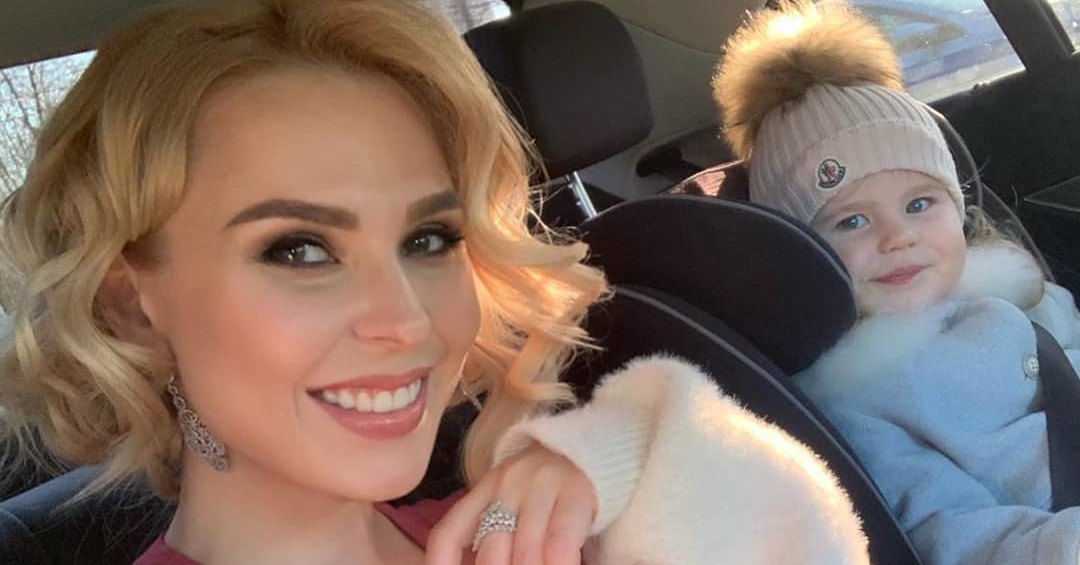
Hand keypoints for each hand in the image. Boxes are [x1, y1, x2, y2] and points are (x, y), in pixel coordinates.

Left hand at [426, 444, 596, 564]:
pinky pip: (560, 542)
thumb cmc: (545, 489)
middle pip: (492, 552)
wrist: (589, 447)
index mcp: (483, 491)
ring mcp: (540, 487)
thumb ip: (490, 536)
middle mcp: (506, 486)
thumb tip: (471, 564)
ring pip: (526, 552)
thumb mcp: (510, 503)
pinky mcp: (575, 493)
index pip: (447, 534)